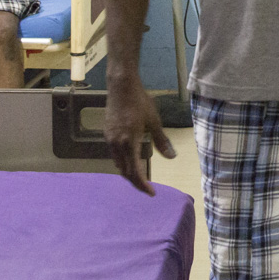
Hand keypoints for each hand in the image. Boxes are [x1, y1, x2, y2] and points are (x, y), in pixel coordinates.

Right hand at [104, 74, 176, 194]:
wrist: (121, 86)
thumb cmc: (140, 101)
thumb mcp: (154, 121)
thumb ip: (162, 141)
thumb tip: (172, 157)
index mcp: (129, 142)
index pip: (135, 172)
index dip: (143, 185)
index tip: (151, 193)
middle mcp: (116, 144)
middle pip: (125, 172)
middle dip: (136, 182)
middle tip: (147, 187)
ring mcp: (109, 139)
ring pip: (117, 164)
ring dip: (128, 172)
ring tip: (140, 175)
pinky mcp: (106, 134)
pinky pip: (113, 154)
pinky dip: (122, 161)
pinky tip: (130, 158)